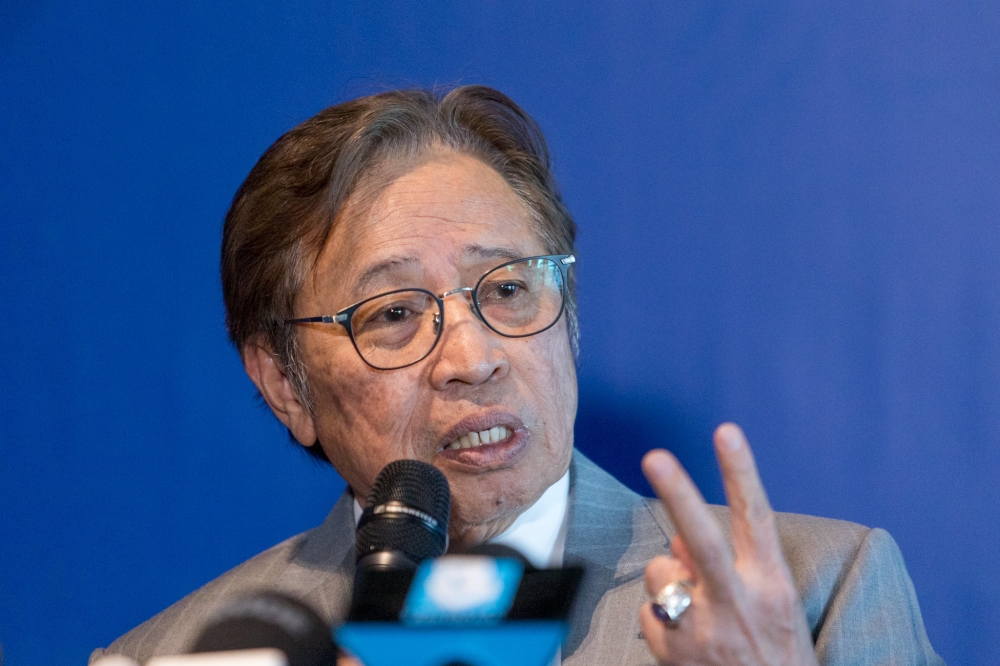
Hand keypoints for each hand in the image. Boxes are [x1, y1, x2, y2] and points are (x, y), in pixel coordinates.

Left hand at [639, 423, 818, 665]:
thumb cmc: (774, 654)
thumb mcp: (768, 606)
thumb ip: (729, 564)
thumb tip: (680, 538)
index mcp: (772, 586)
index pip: (756, 518)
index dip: (741, 472)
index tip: (727, 432)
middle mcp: (739, 604)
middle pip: (702, 538)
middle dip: (678, 493)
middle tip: (655, 456)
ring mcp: (703, 631)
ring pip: (661, 571)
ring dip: (669, 580)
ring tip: (697, 611)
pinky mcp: (675, 655)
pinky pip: (649, 611)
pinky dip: (660, 619)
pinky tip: (686, 640)